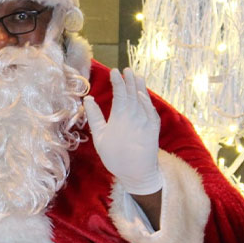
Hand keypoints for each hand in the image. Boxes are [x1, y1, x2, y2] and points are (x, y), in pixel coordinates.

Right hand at [82, 67, 162, 195]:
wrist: (138, 172)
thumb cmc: (115, 156)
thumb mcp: (100, 137)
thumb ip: (94, 116)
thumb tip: (89, 99)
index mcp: (120, 115)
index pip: (119, 92)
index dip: (117, 80)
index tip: (114, 71)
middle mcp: (135, 114)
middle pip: (132, 92)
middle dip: (129, 79)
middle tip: (126, 69)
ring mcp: (147, 119)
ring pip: (143, 98)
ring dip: (139, 86)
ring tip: (137, 76)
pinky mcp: (154, 126)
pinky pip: (151, 108)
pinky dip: (147, 99)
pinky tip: (144, 95)